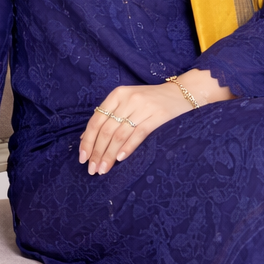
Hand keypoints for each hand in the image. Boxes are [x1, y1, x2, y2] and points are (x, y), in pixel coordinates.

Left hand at [80, 69, 230, 174]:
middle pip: (106, 130)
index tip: (83, 158)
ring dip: (109, 155)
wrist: (181, 93)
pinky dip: (128, 148)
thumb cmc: (150, 101)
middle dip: (97, 152)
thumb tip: (85, 138)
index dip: (87, 141)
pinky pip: (138, 134)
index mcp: (117, 95)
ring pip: (120, 135)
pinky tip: (120, 159)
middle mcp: (128, 99)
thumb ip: (107, 117)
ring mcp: (143, 107)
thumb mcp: (126, 102)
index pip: (96, 120)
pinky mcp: (157, 116)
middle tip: (92, 169)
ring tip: (103, 169)